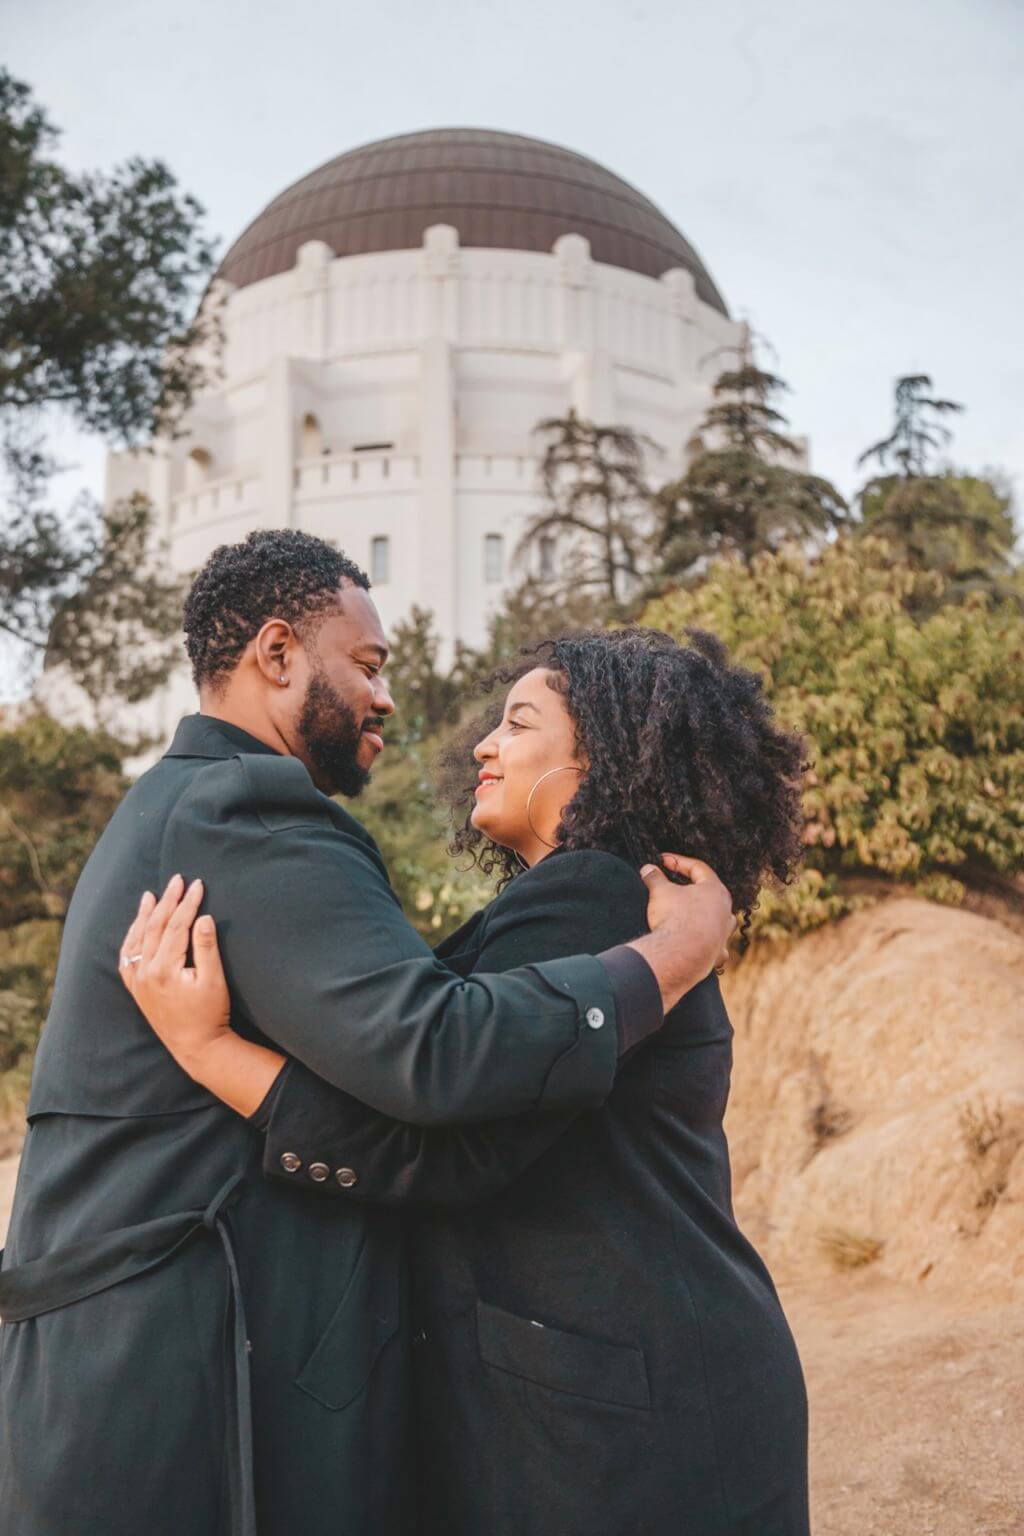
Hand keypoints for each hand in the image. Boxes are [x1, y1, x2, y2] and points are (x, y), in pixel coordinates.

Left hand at [119, 874, 231, 1079]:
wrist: (196, 1047)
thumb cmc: (210, 1014)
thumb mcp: (214, 980)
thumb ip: (206, 947)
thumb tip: (202, 917)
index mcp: (163, 968)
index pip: (176, 925)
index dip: (187, 903)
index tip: (198, 884)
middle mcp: (145, 972)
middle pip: (155, 927)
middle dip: (168, 901)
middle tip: (178, 880)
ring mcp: (138, 981)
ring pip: (138, 939)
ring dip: (145, 915)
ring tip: (151, 895)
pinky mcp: (137, 989)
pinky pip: (127, 958)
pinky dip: (131, 938)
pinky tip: (136, 927)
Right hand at [639, 854, 734, 981]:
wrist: (680, 955)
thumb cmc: (674, 918)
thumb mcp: (659, 891)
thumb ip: (654, 877)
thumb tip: (647, 869)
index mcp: (715, 890)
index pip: (698, 868)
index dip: (678, 862)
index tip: (663, 861)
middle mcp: (725, 910)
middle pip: (710, 892)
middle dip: (692, 887)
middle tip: (675, 885)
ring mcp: (724, 933)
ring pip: (718, 918)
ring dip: (705, 914)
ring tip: (690, 913)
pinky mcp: (717, 952)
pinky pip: (715, 944)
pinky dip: (706, 943)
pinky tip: (698, 944)